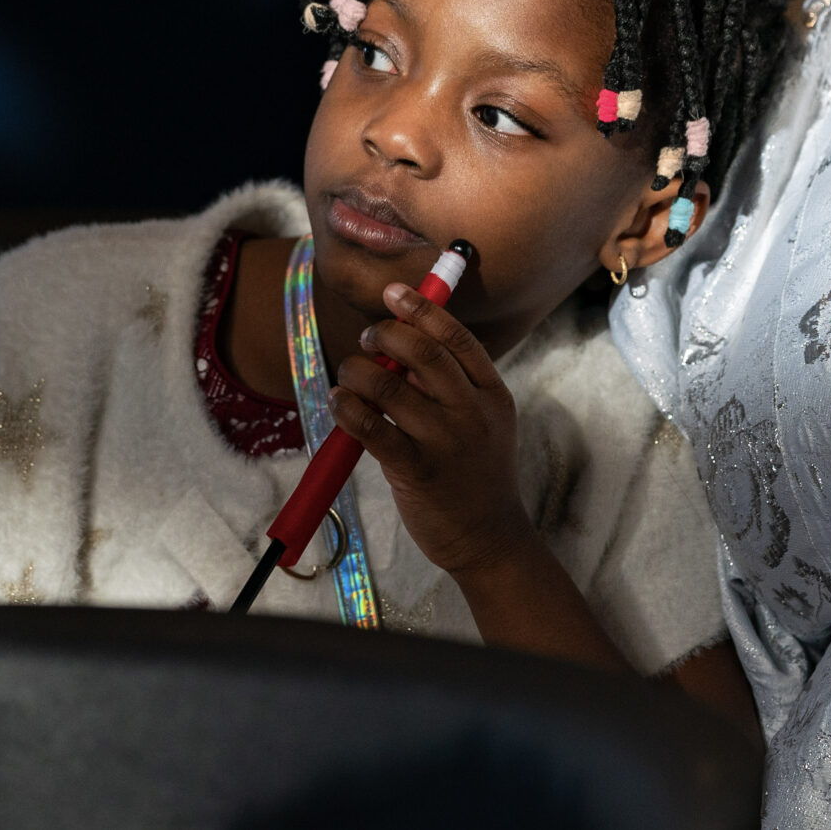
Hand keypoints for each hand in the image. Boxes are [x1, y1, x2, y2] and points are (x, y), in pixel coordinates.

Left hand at [330, 283, 536, 578]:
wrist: (488, 537)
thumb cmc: (475, 472)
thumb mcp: (484, 421)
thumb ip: (453, 384)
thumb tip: (401, 343)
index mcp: (491, 393)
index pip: (457, 337)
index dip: (422, 309)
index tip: (393, 292)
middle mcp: (472, 412)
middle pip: (423, 353)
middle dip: (385, 333)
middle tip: (366, 337)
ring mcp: (446, 442)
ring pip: (390, 386)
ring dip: (357, 371)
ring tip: (348, 375)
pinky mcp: (417, 471)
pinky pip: (372, 429)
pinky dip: (348, 408)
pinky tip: (339, 402)